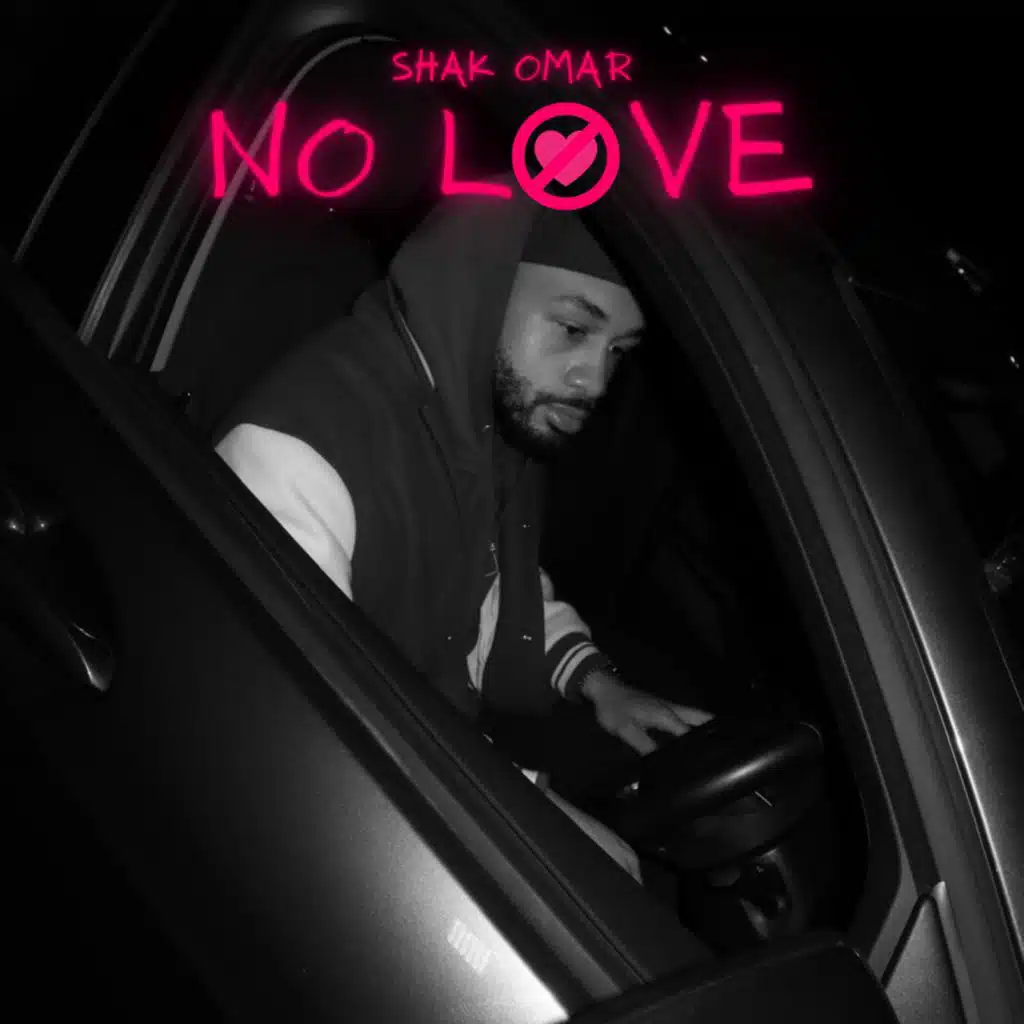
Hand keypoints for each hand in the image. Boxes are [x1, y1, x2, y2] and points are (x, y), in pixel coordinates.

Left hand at [581, 670, 713, 755]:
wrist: (604, 688)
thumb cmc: (614, 709)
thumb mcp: (625, 729)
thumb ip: (644, 746)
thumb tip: (661, 766)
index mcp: (667, 716)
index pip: (692, 734)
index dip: (703, 749)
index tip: (715, 764)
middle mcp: (673, 710)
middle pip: (702, 720)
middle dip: (717, 732)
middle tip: (727, 753)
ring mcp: (669, 708)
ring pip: (695, 718)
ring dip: (707, 729)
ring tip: (717, 750)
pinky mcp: (663, 709)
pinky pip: (685, 719)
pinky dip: (694, 728)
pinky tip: (693, 742)